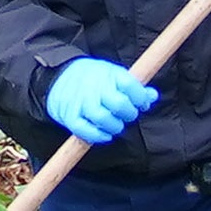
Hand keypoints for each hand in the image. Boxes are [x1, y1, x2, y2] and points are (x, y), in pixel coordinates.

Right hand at [46, 58, 160, 146]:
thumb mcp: (113, 74)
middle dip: (129, 114)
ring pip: (104, 119)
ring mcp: (81, 102)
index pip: (131, 86)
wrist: (58, 76)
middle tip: (128, 114)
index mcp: (108, 74)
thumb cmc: (92, 78)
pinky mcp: (71, 117)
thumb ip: (134, 86)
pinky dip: (99, 136)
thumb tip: (152, 96)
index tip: (141, 103)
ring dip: (115, 126)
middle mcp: (94, 87)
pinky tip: (105, 133)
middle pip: (120, 104)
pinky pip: (86, 131)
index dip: (141, 97)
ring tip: (116, 124)